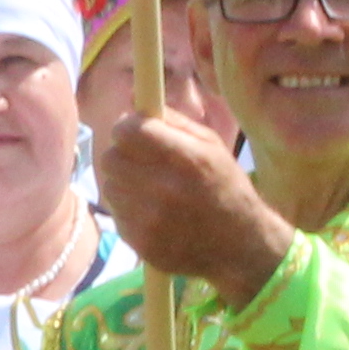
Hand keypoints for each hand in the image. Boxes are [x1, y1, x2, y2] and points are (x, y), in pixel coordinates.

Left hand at [93, 107, 292, 302]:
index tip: (136, 132)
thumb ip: (172, 121)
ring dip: (122, 181)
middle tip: (140, 160)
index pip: (128, 131)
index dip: (127, 127)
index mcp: (187, 158)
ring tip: (147, 187)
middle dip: (122, 153)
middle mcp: (166, 189)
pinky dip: (126, 207)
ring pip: (109, 184)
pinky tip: (150, 210)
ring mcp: (150, 220)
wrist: (239, 247)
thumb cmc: (226, 188)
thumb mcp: (211, 146)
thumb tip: (133, 102)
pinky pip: (115, 212)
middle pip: (111, 157)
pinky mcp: (140, 242)